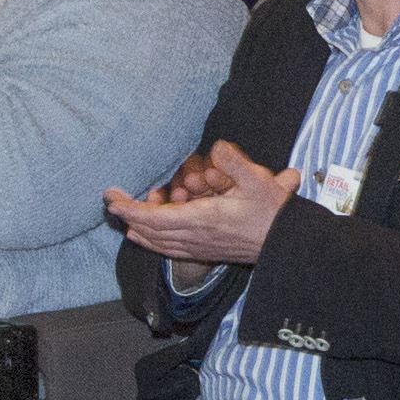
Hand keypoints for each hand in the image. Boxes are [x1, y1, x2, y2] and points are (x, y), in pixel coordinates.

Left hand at [105, 138, 297, 267]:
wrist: (287, 245)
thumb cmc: (273, 213)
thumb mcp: (258, 181)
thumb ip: (234, 162)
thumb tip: (215, 148)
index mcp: (203, 219)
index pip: (156, 217)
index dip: (132, 209)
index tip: (113, 199)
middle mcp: (196, 237)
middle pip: (151, 231)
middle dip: (129, 216)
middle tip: (111, 202)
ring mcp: (201, 247)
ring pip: (160, 242)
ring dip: (139, 230)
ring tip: (124, 221)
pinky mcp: (207, 252)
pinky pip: (171, 250)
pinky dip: (153, 242)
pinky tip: (146, 238)